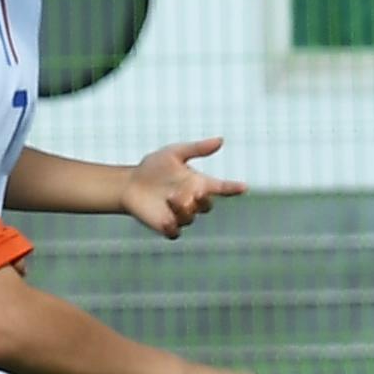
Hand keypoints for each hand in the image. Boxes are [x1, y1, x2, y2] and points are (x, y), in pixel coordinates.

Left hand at [124, 138, 245, 238]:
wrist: (129, 183)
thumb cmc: (153, 167)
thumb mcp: (174, 153)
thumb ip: (197, 149)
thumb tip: (221, 140)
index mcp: (198, 183)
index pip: (221, 188)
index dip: (233, 188)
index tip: (243, 187)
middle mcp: (192, 200)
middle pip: (207, 206)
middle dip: (202, 200)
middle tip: (191, 192)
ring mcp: (180, 215)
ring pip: (190, 218)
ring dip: (183, 208)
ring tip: (170, 198)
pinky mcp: (166, 226)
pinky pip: (175, 233)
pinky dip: (172, 227)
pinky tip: (166, 219)